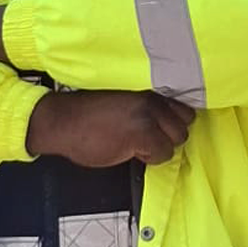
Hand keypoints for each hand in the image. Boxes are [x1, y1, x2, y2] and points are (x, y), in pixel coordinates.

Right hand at [27, 91, 195, 166]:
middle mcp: (152, 98)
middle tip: (145, 139)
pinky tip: (131, 151)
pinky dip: (150, 157)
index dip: (172, 122)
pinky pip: (163, 153)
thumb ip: (148, 107)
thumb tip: (167, 123)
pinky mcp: (142, 133)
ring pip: (177, 139)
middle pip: (184, 124)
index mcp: (149, 88)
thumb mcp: (123, 101)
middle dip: (168, 136)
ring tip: (136, 144)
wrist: (62, 121)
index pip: (184, 107)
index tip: (161, 129)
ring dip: (159, 146)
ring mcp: (148, 115)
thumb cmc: (86, 114)